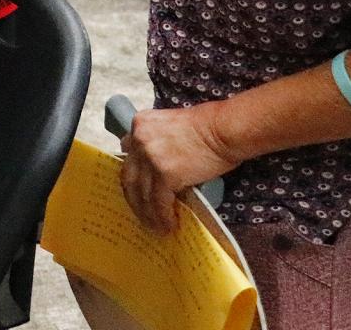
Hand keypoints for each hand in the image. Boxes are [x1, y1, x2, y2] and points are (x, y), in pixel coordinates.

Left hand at [120, 104, 238, 234]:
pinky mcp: (164, 173)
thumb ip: (158, 143)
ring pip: (142, 193)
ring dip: (148, 214)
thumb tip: (156, 171)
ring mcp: (150, 157)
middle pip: (129, 177)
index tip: (136, 192)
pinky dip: (162, 216)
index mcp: (140, 125)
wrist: (222, 130)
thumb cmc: (207, 128)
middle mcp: (139, 140)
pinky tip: (168, 225)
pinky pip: (158, 201)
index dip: (132, 177)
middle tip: (143, 215)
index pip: (128, 157)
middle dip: (135, 200)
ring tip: (156, 226)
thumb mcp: (171, 127)